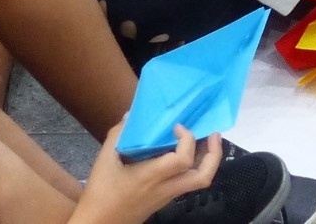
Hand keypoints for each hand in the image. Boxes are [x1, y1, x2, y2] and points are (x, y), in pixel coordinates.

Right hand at [76, 122, 221, 223]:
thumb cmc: (101, 194)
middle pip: (203, 177)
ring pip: (199, 181)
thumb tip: (130, 115)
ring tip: (205, 141)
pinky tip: (185, 154)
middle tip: (213, 134)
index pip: (183, 160)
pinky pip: (188, 183)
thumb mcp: (104, 162)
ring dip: (207, 161)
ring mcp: (168, 196)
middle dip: (214, 154)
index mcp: (153, 177)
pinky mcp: (165, 200)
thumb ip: (117, 136)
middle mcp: (166, 188)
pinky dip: (194, 167)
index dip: (188, 140)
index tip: (178, 127)